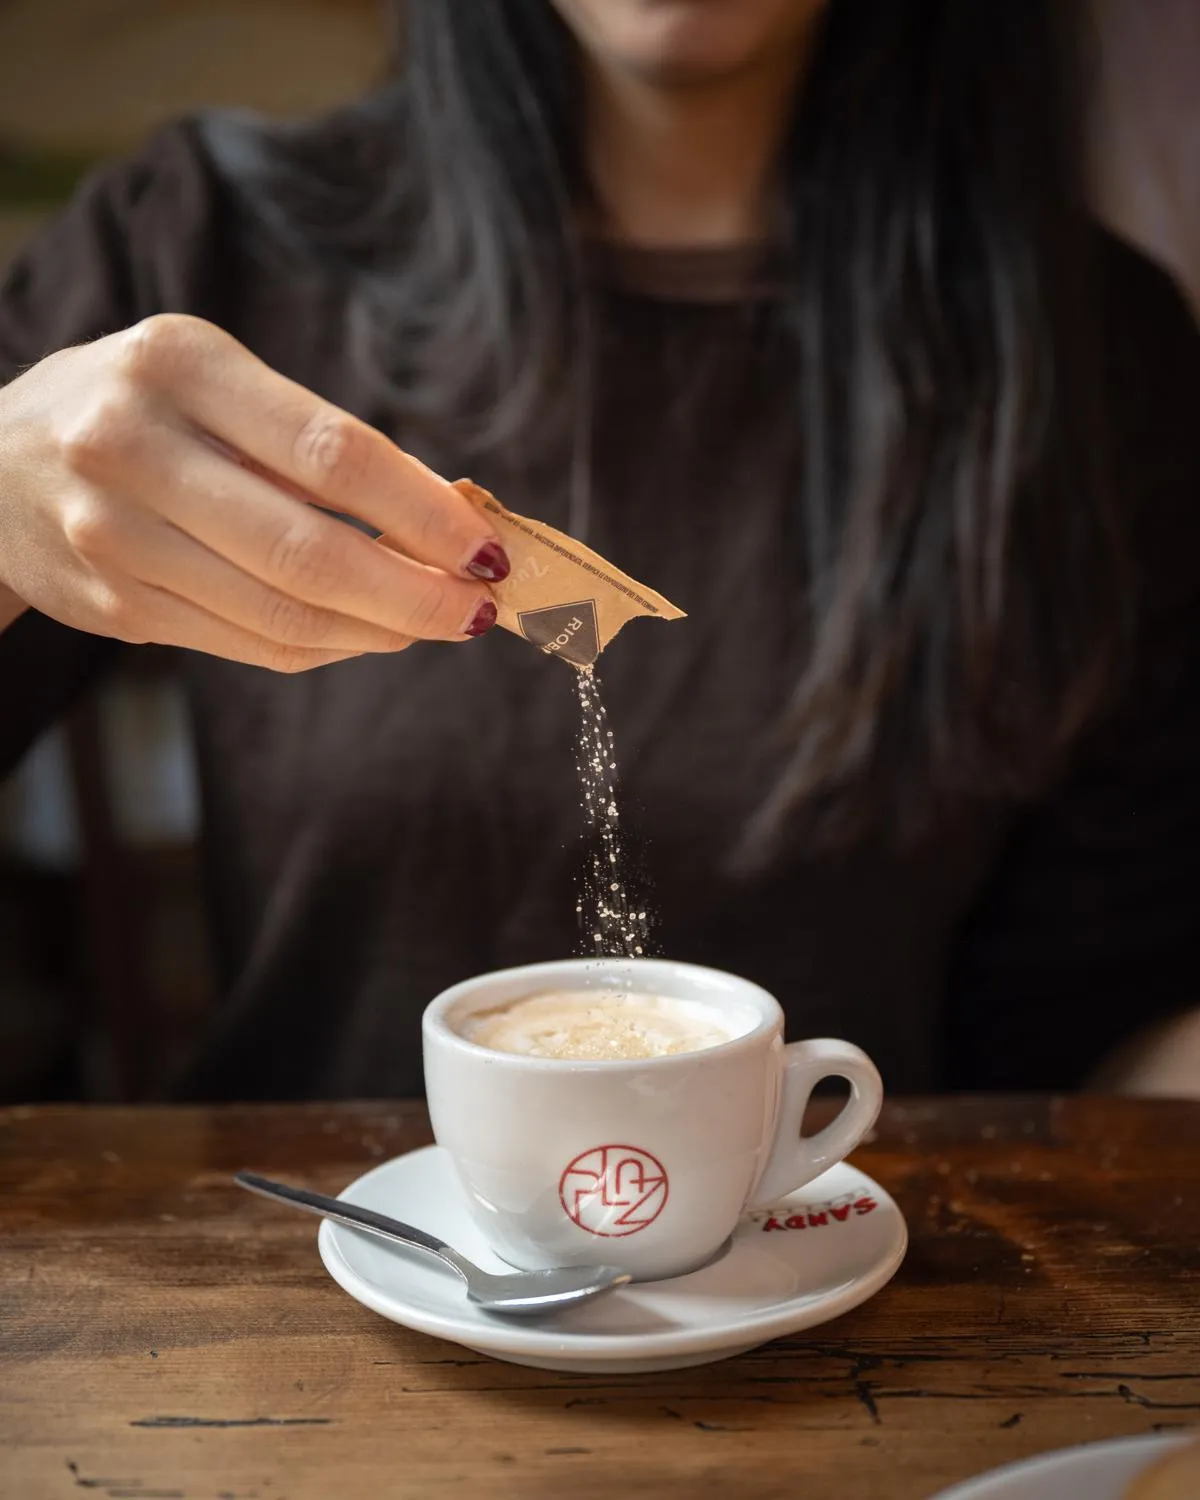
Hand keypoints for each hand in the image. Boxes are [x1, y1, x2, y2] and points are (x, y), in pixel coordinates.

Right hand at [0, 314, 507, 670]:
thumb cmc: (140, 410)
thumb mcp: (215, 383)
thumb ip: (316, 444)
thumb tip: (445, 511)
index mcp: (178, 366)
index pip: (333, 453)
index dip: (424, 514)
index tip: (487, 549)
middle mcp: (132, 448)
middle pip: (308, 554)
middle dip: (416, 595)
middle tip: (480, 611)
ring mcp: (114, 537)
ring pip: (281, 616)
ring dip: (380, 631)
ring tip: (436, 622)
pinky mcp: (113, 606)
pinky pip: (248, 645)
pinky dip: (326, 648)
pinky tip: (368, 633)